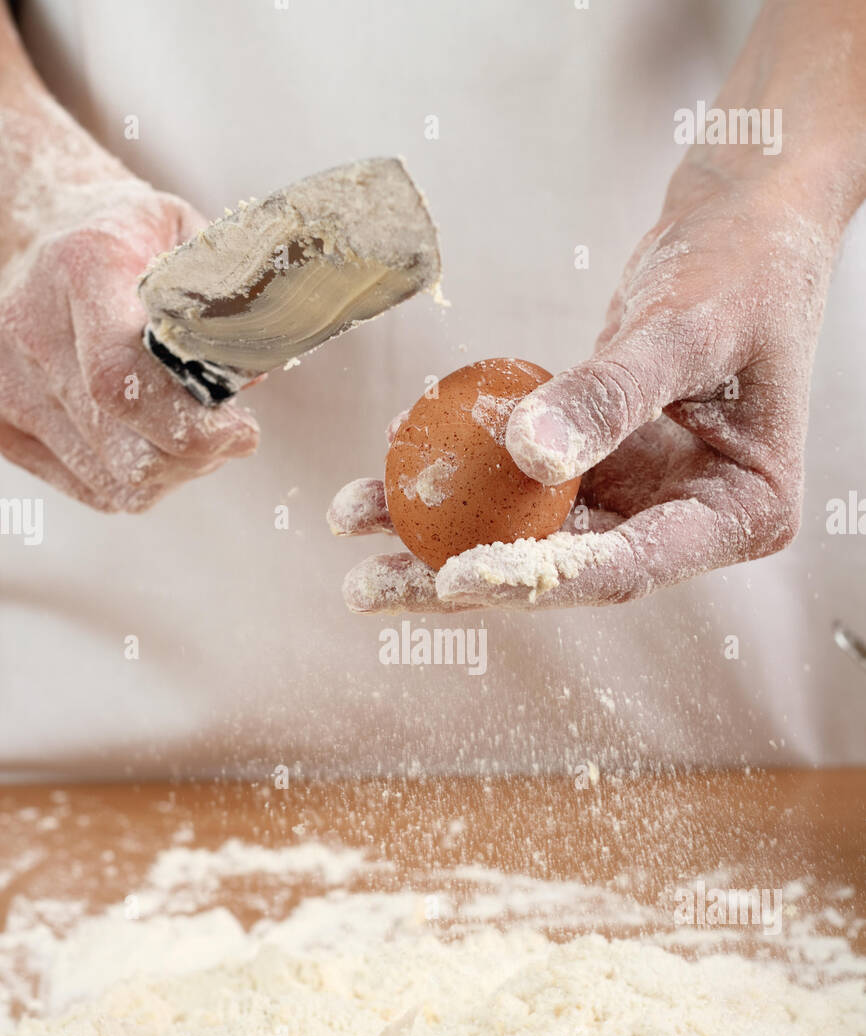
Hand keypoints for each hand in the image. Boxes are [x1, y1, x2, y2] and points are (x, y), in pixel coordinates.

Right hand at [0, 180, 258, 510]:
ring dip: (174, 470)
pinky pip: (94, 489)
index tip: (242, 431)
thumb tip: (250, 377)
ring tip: (194, 431)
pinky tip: (155, 440)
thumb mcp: (187, 234)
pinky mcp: (3, 426)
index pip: (120, 382)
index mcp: (82, 270)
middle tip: (231, 434)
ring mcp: (7, 385)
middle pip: (123, 447)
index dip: (190, 427)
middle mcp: (29, 331)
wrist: (41, 231)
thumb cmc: (126, 236)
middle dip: (197, 456)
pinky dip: (139, 479)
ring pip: (114, 481)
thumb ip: (229, 299)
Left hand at [330, 165, 836, 611]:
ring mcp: (639, 495)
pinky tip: (388, 462)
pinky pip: (517, 477)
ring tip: (351, 521)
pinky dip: (458, 470)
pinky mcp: (598, 462)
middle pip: (560, 565)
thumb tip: (527, 457)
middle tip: (368, 588)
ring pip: (526, 528)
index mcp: (735, 518)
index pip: (623, 568)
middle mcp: (683, 523)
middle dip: (456, 579)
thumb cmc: (745, 269)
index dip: (534, 579)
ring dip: (437, 528)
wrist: (747, 223)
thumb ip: (610, 395)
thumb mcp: (684, 329)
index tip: (452, 575)